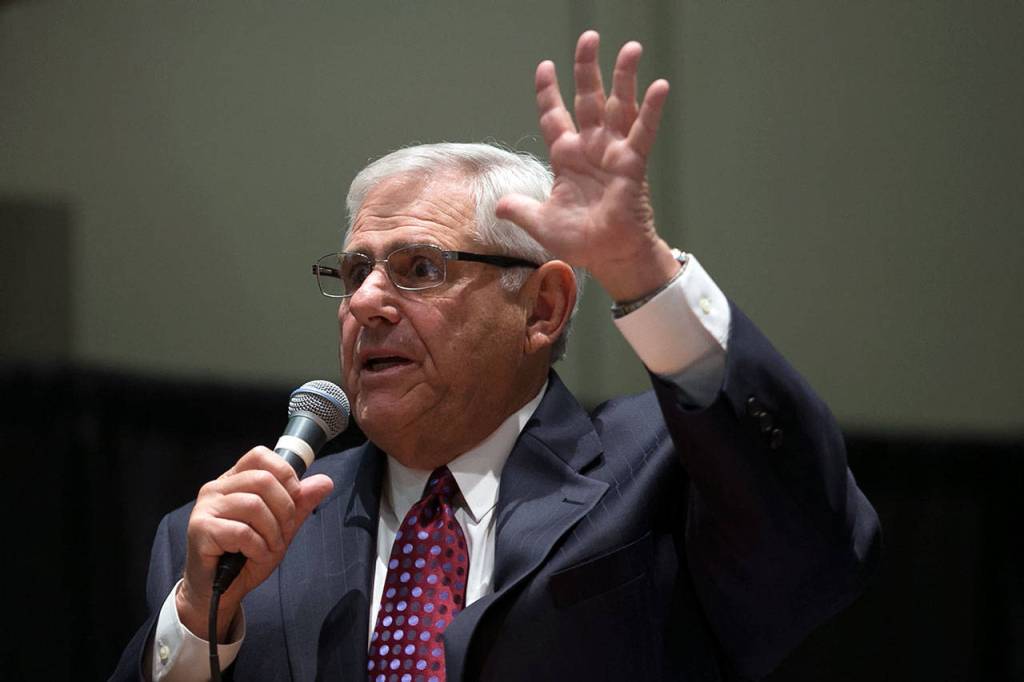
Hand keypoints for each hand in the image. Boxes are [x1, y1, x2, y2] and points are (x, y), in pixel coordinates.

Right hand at [176, 447, 333, 639]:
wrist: (219, 592)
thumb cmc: (247, 557)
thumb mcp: (281, 528)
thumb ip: (300, 504)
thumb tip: (325, 481)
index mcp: (234, 481)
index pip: (260, 455)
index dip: (284, 474)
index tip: (293, 498)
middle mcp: (216, 489)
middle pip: (263, 480)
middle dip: (285, 509)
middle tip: (284, 532)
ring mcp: (206, 508)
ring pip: (254, 505)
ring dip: (272, 532)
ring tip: (269, 547)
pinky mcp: (201, 529)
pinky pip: (242, 531)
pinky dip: (258, 547)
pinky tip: (255, 556)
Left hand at [496, 30, 680, 301]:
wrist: (609, 257)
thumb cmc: (581, 241)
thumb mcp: (541, 224)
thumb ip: (521, 209)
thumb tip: (498, 206)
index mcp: (566, 157)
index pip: (554, 116)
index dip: (549, 92)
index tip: (545, 66)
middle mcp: (590, 148)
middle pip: (587, 98)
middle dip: (587, 68)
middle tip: (588, 37)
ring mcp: (613, 153)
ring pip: (618, 106)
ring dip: (624, 77)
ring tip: (630, 48)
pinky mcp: (633, 164)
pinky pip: (643, 132)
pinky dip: (651, 110)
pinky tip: (659, 86)